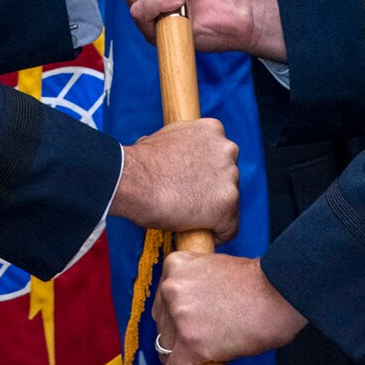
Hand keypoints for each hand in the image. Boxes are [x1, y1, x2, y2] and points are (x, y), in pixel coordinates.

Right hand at [110, 119, 238, 242]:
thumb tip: (171, 156)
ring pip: (229, 201)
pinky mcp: (227, 205)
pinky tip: (199, 234)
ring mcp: (230, 178)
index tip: (194, 182)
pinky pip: (229, 227)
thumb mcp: (163, 138)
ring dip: (213, 210)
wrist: (134, 181)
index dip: (206, 171)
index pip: (219, 154)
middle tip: (189, 200)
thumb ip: (180, 146)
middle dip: (211, 189)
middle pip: (227, 176)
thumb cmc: (140, 163)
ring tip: (189, 217)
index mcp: (213, 130)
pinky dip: (216, 233)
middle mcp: (227, 149)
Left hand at [151, 253, 305, 364]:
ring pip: (165, 349)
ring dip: (183, 356)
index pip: (162, 299)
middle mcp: (172, 288)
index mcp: (176, 265)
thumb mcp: (214, 270)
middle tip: (204, 340)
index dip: (176, 316)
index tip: (189, 324)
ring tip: (207, 355)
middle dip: (179, 336)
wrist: (279, 293)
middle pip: (162, 324)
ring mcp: (180, 316)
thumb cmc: (257, 284)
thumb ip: (194, 286)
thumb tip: (185, 314)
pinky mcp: (190, 343)